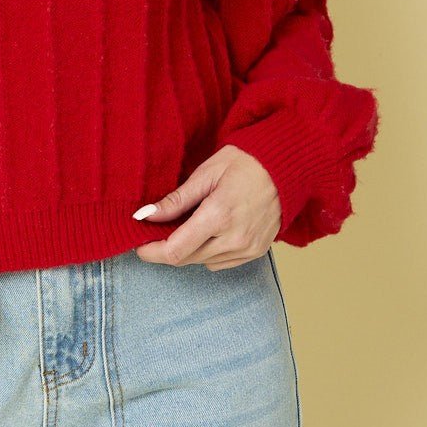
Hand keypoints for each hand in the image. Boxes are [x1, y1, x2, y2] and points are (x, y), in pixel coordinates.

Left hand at [133, 145, 281, 270]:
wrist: (287, 168)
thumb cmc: (245, 163)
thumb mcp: (206, 173)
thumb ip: (175, 200)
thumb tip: (145, 215)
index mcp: (218, 216)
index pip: (175, 250)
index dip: (152, 252)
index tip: (139, 246)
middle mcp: (234, 239)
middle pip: (186, 259)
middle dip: (167, 249)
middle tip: (157, 232)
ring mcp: (248, 248)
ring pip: (203, 263)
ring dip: (189, 251)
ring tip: (186, 227)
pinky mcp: (257, 252)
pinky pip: (222, 263)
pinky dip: (208, 253)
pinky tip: (209, 233)